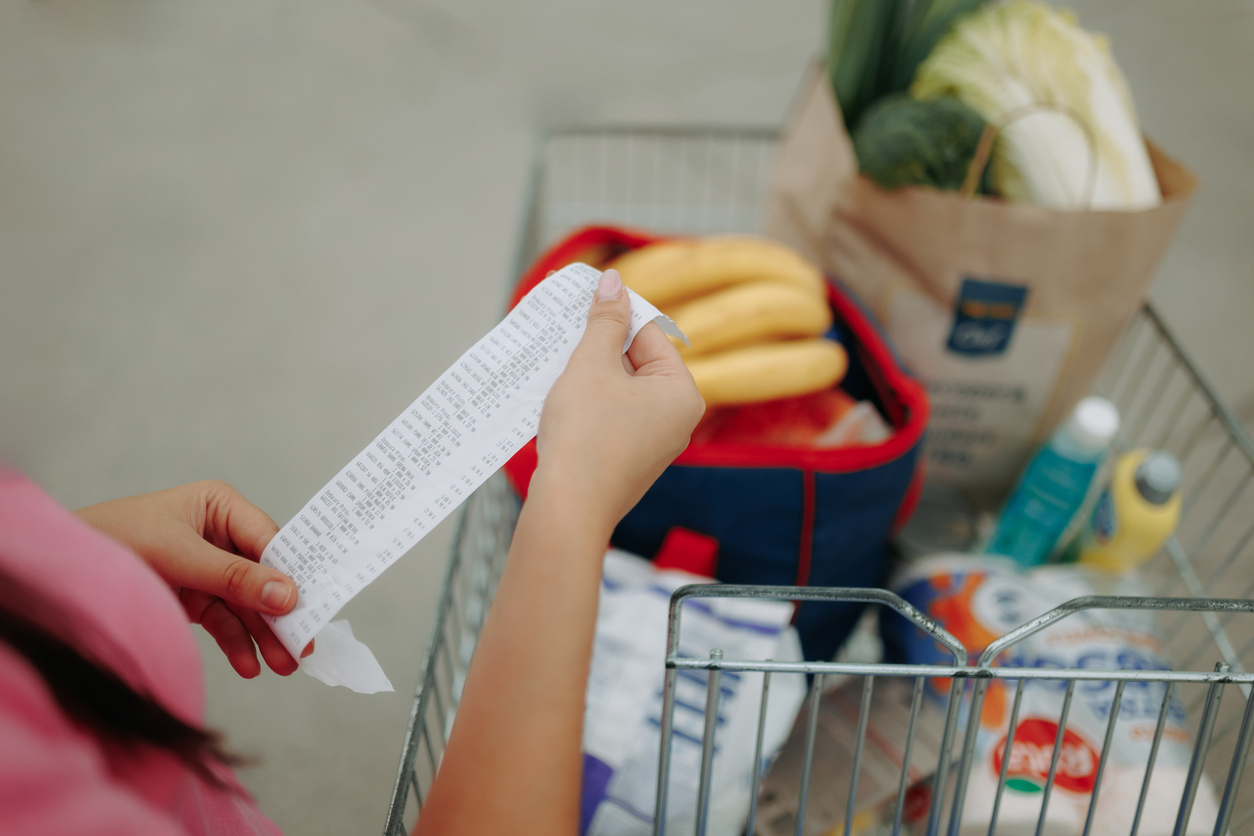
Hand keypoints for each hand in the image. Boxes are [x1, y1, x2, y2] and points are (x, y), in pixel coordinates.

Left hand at [76, 481, 311, 677]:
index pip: (268, 540)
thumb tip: (287, 596)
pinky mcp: (194, 597)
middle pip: (263, 576)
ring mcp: (208, 568)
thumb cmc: (114, 540)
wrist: (59, 570)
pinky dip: (237, 643)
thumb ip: (234, 578)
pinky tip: (248, 664)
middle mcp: (220, 535)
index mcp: (220, 507)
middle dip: (280, 613)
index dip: (290, 574)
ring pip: (247, 604)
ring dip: (264, 635)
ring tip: (281, 666)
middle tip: (300, 648)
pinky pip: (224, 620)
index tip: (308, 607)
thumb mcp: (179, 556)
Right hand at [534, 268, 704, 535]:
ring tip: (554, 366)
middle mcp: (676, 419)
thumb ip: (604, 321)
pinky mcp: (628, 460)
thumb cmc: (585, 436)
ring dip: (587, 375)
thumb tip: (614, 282)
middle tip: (561, 333)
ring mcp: (653, 443)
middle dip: (596, 347)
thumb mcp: (592, 365)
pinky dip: (586, 404)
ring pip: (618, 390)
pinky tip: (557, 399)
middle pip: (635, 362)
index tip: (580, 301)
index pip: (649, 333)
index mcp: (682, 392)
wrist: (568, 509)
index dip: (612, 315)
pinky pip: (610, 417)